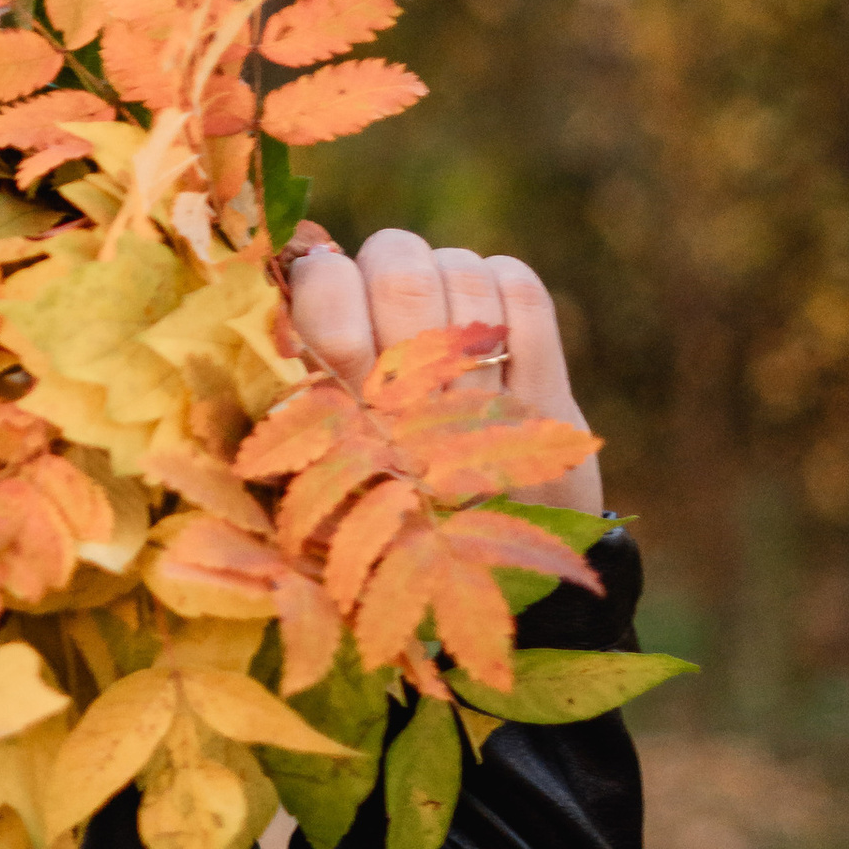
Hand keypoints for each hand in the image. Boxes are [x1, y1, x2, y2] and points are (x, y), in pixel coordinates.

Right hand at [286, 228, 604, 514]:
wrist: (479, 584)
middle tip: (386, 294)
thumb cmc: (375, 514)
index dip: (322, 276)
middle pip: (402, 269)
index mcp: (340, 422)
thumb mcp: (317, 465)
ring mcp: (488, 403)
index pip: (326, 297)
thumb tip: (300, 276)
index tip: (327, 290)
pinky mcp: (548, 403)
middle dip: (389, 263)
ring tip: (436, 312)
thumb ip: (302, 383)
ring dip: (445, 276)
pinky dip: (500, 284)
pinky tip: (483, 318)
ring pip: (463, 271)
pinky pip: (523, 292)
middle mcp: (414, 409)